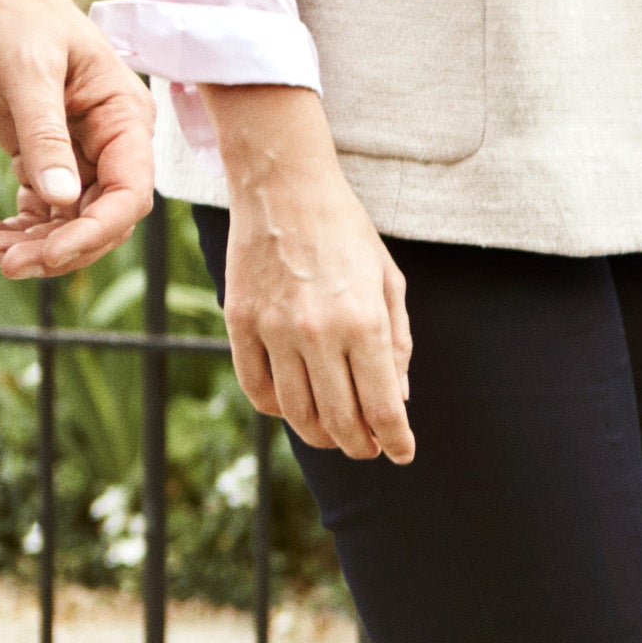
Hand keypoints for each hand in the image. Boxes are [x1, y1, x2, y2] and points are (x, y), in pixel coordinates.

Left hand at [0, 0, 158, 280]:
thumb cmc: (15, 15)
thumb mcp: (28, 72)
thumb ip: (45, 137)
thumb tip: (60, 202)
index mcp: (126, 122)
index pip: (129, 196)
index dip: (96, 232)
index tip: (49, 255)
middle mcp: (110, 144)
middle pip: (99, 219)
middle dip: (56, 247)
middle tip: (3, 260)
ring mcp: (78, 153)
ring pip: (68, 220)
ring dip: (30, 242)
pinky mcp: (43, 154)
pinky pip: (40, 207)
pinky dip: (15, 225)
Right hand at [210, 85, 414, 462]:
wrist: (284, 188)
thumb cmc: (348, 234)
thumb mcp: (389, 283)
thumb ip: (397, 344)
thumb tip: (399, 400)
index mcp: (364, 323)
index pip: (382, 406)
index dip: (395, 440)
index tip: (402, 454)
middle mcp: (317, 332)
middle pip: (339, 419)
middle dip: (361, 445)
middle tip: (370, 449)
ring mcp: (273, 329)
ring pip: (296, 412)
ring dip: (320, 435)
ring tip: (336, 435)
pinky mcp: (239, 322)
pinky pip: (256, 387)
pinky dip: (278, 409)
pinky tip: (295, 407)